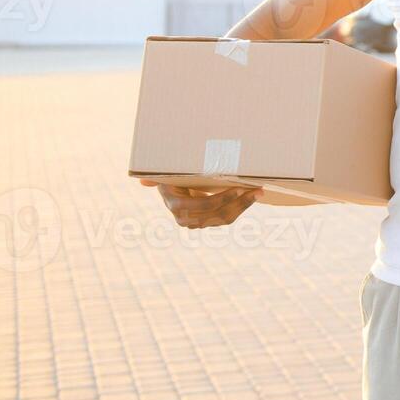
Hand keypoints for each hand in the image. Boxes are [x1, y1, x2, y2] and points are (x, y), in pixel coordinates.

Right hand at [139, 179, 260, 228]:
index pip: (204, 205)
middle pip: (218, 213)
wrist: (172, 190)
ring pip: (224, 218)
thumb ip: (154, 178)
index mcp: (176, 206)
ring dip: (244, 205)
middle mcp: (186, 219)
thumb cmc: (170, 177)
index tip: (238, 188)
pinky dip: (240, 208)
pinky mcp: (206, 223)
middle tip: (256, 189)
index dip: (222, 198)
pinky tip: (251, 198)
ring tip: (258, 192)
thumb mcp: (164, 176)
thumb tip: (142, 182)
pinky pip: (226, 218)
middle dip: (240, 201)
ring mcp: (197, 223)